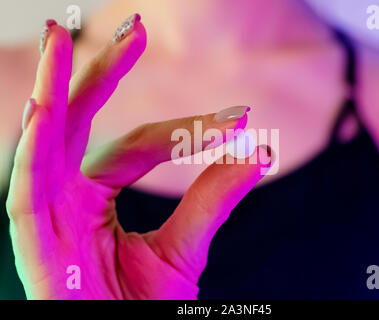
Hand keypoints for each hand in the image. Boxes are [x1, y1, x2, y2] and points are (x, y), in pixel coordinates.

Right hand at [6, 17, 272, 298]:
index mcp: (96, 195)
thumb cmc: (142, 308)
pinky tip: (40, 106)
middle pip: (80, 122)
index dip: (186, 129)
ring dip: (49, 89)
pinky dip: (31, 149)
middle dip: (98, 72)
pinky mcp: (33, 244)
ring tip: (59, 38)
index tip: (239, 118)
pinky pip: (25, 190)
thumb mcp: (184, 247)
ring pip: (42, 142)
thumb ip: (213, 197)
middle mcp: (67, 195)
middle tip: (131, 27)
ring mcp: (47, 215)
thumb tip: (256, 151)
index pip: (139, 145)